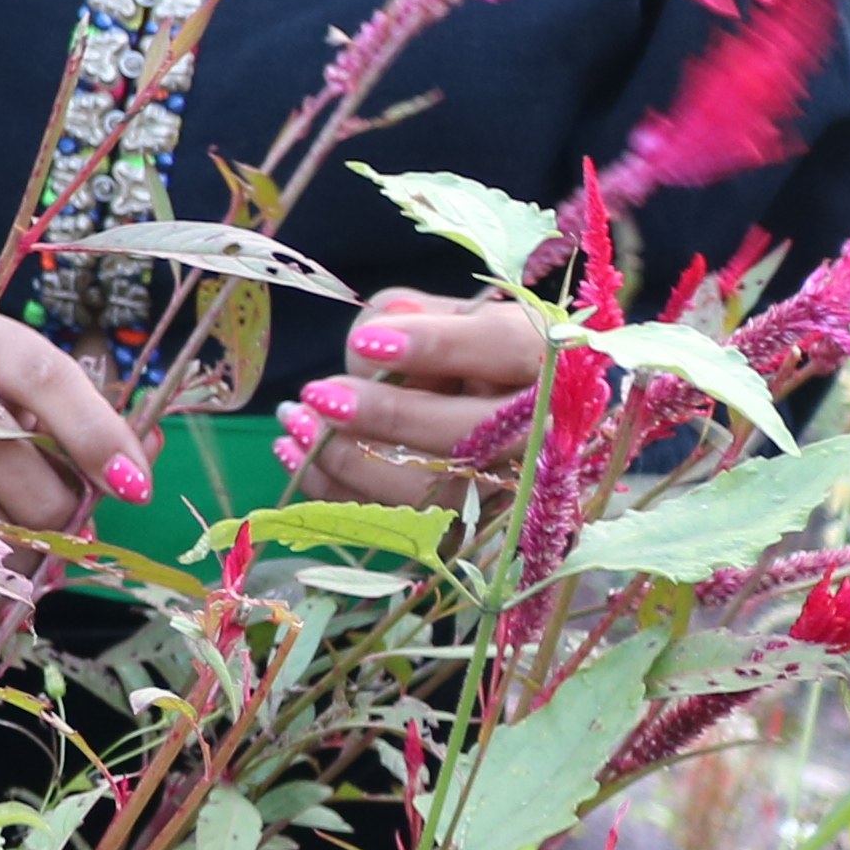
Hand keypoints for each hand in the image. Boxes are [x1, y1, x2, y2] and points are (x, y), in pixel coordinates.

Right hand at [0, 315, 155, 556]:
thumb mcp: (45, 405)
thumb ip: (97, 426)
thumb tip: (145, 452)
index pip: (42, 375)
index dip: (93, 432)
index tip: (134, 486)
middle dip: (52, 502)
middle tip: (78, 531)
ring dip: (18, 548)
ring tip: (42, 557)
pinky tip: (8, 589)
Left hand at [279, 288, 552, 507]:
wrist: (518, 420)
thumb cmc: (477, 355)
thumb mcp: (460, 319)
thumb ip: (417, 317)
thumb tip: (373, 341)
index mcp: (554, 360)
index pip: (505, 348)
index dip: (437, 345)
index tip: (367, 342)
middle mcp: (548, 434)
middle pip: (474, 434)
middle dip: (388, 417)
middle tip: (317, 394)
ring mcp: (514, 494)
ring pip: (437, 493)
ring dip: (351, 461)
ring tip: (296, 422)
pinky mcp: (473, 532)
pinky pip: (404, 526)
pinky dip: (339, 493)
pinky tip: (295, 453)